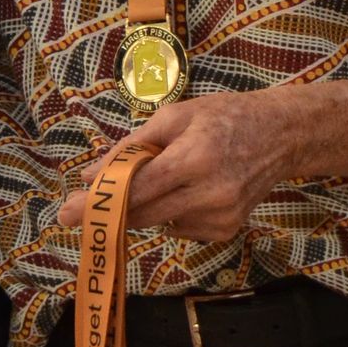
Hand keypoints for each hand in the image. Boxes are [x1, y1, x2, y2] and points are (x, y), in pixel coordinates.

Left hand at [55, 89, 307, 243]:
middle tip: (72, 213)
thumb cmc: (223, 117)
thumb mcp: (175, 116)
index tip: (66, 212)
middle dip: (107, 212)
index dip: (100, 201)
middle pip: (143, 213)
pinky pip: (179, 227)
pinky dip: (170, 211)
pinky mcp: (226, 230)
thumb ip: (131, 147)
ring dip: (144, 206)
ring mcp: (221, 217)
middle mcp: (211, 193)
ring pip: (158, 222)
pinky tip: (188, 189)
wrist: (280, 136)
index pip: (139, 188)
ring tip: (165, 175)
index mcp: (195, 158)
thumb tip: (91, 177)